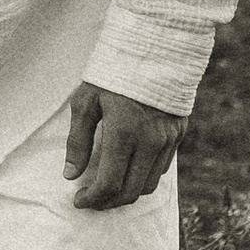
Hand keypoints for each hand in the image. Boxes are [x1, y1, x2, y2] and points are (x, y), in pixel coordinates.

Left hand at [62, 83, 183, 210]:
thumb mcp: (86, 101)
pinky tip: (128, 171)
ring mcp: (168, 139)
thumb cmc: (113, 72)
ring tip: (108, 189)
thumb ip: (78, 141)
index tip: (78, 200)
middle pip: (130, 192)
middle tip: (91, 200)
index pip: (109, 184)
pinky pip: (162, 168)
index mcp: (123, 132)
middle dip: (108, 203)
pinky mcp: (179, 134)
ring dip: (127, 194)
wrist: (155, 46)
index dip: (92, 199)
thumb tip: (70, 174)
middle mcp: (150, 141)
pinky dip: (143, 178)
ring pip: (149, 185)